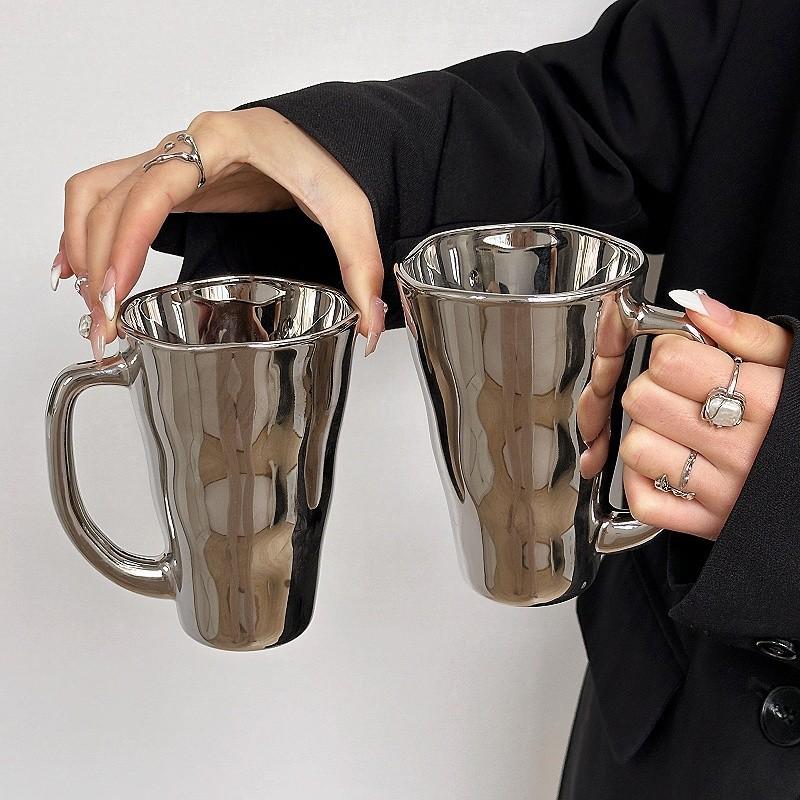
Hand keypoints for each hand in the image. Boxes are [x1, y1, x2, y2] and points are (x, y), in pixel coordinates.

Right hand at [52, 108, 386, 359]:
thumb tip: (368, 325)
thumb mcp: (351, 210)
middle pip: (111, 201)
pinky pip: (108, 194)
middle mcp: (184, 146)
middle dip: (99, 266)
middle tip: (108, 327)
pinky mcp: (171, 180)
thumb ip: (362, 266)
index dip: (124, 245)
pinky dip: (86, 230)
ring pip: (96, 195)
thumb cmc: (330, 160)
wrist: (322, 136)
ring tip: (95, 309)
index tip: (115, 296)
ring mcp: (172, 161)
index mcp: (222, 144)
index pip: (151, 193)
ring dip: (83, 249)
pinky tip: (81, 270)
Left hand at [617, 289, 791, 539]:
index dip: (669, 351)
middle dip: (652, 387)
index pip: (672, 360)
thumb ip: (746, 332)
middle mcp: (742, 448)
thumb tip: (694, 305)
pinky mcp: (706, 524)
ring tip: (678, 429)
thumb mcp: (794, 365)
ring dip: (646, 433)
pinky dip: (643, 480)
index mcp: (768, 402)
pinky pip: (642, 499)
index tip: (685, 358)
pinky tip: (670, 465)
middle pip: (642, 399)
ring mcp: (722, 491)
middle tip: (678, 393)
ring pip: (635, 446)